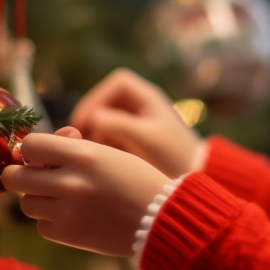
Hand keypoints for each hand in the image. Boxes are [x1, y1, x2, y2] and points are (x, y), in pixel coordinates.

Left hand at [0, 131, 171, 256]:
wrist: (160, 220)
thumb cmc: (135, 180)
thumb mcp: (108, 153)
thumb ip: (72, 146)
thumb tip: (36, 149)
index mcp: (82, 156)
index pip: (30, 146)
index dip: (30, 150)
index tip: (37, 156)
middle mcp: (70, 183)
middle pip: (14, 178)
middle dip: (18, 175)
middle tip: (31, 176)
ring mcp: (67, 212)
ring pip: (26, 203)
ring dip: (37, 199)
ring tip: (60, 197)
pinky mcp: (68, 236)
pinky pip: (41, 226)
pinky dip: (50, 221)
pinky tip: (72, 216)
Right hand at [67, 68, 201, 177]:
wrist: (189, 185)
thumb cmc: (173, 157)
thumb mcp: (145, 139)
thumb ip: (118, 124)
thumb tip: (92, 118)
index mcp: (149, 97)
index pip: (117, 84)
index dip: (97, 97)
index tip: (85, 120)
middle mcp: (143, 105)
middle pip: (108, 100)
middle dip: (92, 117)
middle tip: (80, 137)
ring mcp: (137, 122)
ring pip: (106, 119)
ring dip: (95, 132)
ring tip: (91, 151)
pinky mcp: (133, 140)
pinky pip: (110, 136)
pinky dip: (102, 144)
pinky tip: (100, 159)